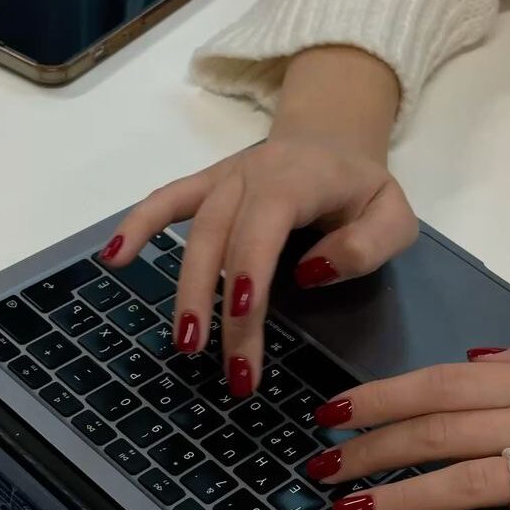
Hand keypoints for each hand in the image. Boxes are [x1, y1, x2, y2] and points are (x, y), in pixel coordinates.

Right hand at [98, 47, 413, 396]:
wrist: (334, 140)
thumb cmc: (364, 190)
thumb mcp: (394, 216)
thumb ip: (367, 246)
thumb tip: (310, 273)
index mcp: (301, 177)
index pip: (268, 221)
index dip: (250, 266)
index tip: (242, 314)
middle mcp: (254, 173)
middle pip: (225, 238)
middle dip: (221, 305)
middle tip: (230, 369)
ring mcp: (225, 178)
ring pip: (195, 232)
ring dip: (186, 290)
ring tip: (186, 345)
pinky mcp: (206, 186)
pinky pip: (165, 200)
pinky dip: (136, 225)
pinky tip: (114, 258)